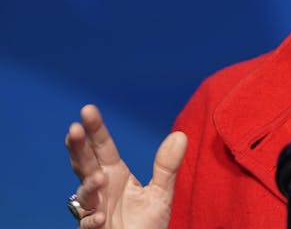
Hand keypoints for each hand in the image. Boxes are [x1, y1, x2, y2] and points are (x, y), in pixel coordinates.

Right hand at [65, 104, 186, 228]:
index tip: (88, 109)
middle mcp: (100, 189)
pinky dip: (91, 220)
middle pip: (84, 164)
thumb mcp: (160, 194)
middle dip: (77, 147)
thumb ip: (167, 167)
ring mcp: (94, 210)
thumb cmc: (145, 224)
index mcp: (114, 174)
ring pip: (83, 194)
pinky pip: (88, 225)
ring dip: (89, 185)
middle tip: (74, 129)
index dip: (96, 129)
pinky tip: (100, 218)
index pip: (102, 147)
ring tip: (99, 178)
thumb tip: (181, 135)